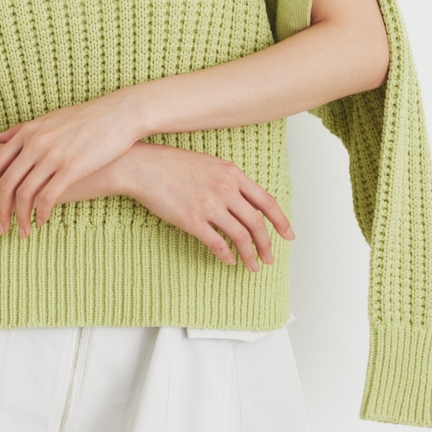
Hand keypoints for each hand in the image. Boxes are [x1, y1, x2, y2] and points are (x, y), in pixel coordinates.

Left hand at [0, 92, 140, 235]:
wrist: (119, 115)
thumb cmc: (84, 119)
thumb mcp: (46, 120)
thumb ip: (17, 131)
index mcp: (27, 132)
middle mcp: (35, 144)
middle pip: (6, 183)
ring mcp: (53, 156)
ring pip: (25, 194)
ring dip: (20, 217)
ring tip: (22, 231)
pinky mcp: (72, 168)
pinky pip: (48, 197)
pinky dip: (41, 213)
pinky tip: (42, 222)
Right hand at [121, 141, 294, 270]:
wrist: (143, 166)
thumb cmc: (172, 164)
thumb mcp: (209, 164)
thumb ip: (230, 180)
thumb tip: (246, 201)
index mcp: (232, 174)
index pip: (266, 201)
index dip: (281, 221)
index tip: (288, 235)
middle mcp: (225, 189)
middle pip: (256, 223)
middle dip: (267, 245)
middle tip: (270, 259)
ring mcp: (209, 205)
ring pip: (241, 236)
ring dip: (250, 255)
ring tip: (253, 267)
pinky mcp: (192, 220)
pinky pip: (217, 243)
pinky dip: (226, 255)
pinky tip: (229, 261)